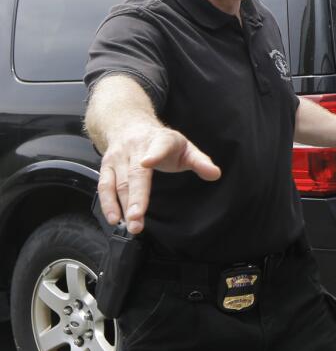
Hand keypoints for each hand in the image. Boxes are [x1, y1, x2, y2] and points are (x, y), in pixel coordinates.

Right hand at [98, 125, 220, 234]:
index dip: (153, 154)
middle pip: (135, 174)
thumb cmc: (161, 142)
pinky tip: (114, 218)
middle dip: (136, 198)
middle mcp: (135, 148)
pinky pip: (105, 186)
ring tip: (130, 224)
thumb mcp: (185, 147)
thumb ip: (200, 161)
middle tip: (138, 218)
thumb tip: (214, 173)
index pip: (158, 147)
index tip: (147, 162)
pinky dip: (108, 203)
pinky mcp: (107, 166)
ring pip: (118, 182)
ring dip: (122, 205)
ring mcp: (118, 157)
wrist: (129, 125)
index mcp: (159, 141)